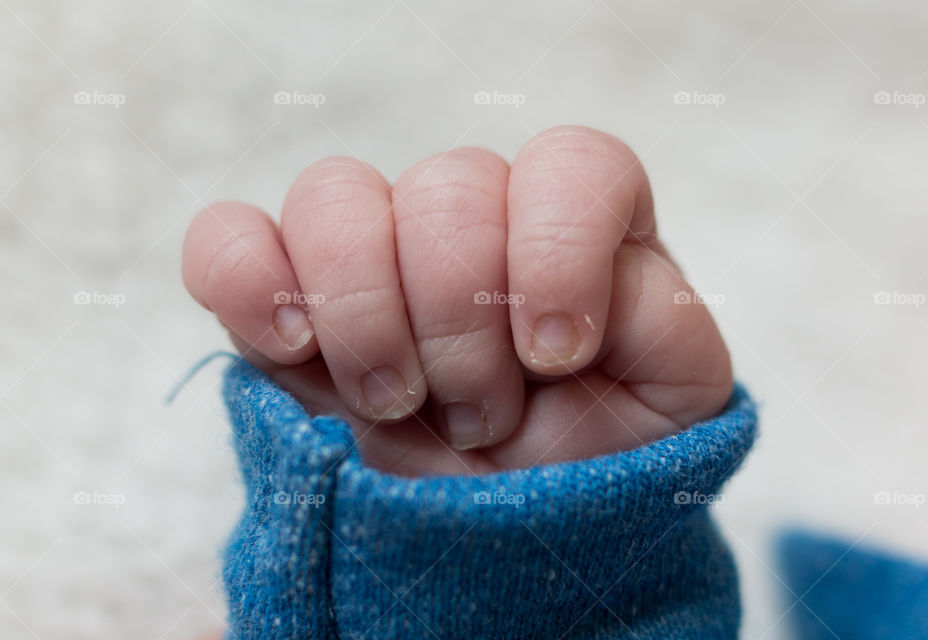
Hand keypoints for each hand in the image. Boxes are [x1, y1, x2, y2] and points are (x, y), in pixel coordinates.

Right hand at [182, 126, 731, 475]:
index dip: (557, 250)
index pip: (572, 165)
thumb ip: (658, 326)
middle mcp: (472, 225)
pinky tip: (289, 343)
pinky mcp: (284, 300)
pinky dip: (245, 278)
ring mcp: (372, 256)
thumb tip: (572, 303)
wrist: (502, 540)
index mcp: (574, 233)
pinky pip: (229, 239)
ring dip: (366, 315)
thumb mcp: (662, 406)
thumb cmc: (588, 465)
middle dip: (460, 323)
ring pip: (335, 194)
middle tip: (481, 418)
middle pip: (449, 186)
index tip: (554, 356)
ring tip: (393, 405)